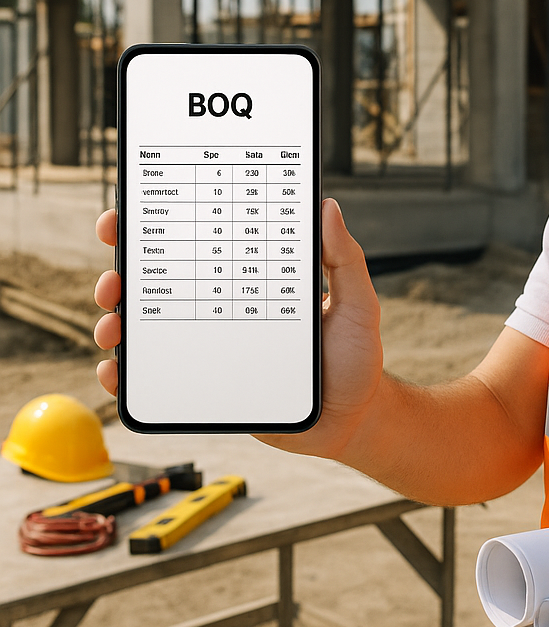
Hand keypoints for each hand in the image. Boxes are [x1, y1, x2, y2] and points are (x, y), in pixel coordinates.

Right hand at [92, 199, 385, 461]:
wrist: (353, 420)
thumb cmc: (355, 357)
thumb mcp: (357, 302)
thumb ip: (344, 258)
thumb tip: (327, 206)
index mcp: (253, 281)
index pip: (201, 245)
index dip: (159, 228)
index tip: (125, 218)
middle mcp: (225, 310)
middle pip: (162, 285)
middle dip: (122, 276)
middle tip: (113, 281)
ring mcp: (213, 347)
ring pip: (150, 329)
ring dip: (117, 323)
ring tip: (113, 327)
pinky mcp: (209, 386)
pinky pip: (159, 377)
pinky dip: (128, 374)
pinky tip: (117, 371)